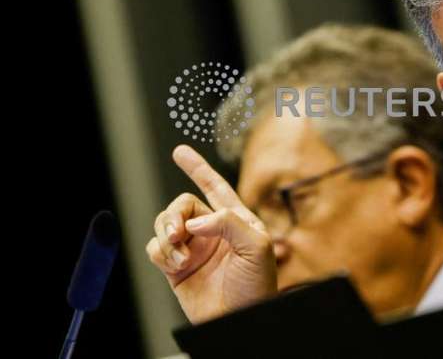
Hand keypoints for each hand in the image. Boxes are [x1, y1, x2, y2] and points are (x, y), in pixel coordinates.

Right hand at [146, 145, 276, 323]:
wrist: (240, 320)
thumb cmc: (257, 286)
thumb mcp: (257, 247)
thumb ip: (229, 223)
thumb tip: (196, 222)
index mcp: (236, 220)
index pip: (214, 187)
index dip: (197, 168)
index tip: (180, 151)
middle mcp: (212, 231)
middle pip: (182, 205)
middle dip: (174, 215)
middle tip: (179, 234)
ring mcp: (193, 248)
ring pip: (165, 224)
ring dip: (167, 236)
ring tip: (180, 256)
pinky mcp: (176, 267)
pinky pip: (156, 248)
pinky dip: (161, 252)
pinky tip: (176, 264)